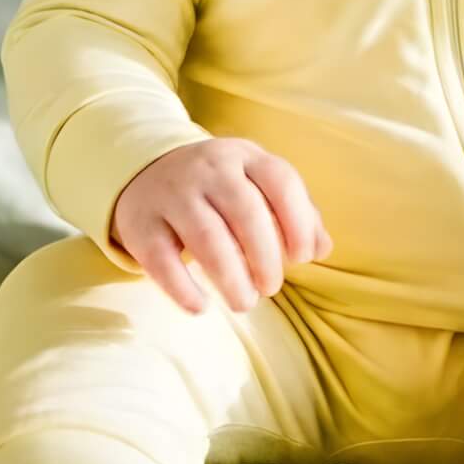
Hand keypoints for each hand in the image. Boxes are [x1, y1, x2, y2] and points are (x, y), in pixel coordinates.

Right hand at [110, 138, 332, 313]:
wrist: (143, 169)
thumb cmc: (218, 188)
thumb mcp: (257, 185)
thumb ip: (295, 213)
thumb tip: (322, 249)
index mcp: (245, 156)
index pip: (281, 181)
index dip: (298, 222)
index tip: (302, 258)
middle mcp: (208, 169)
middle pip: (246, 212)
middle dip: (265, 257)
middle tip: (271, 288)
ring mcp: (172, 193)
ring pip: (206, 236)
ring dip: (231, 277)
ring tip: (244, 302)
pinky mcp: (140, 223)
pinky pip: (161, 259)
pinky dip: (182, 288)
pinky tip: (199, 307)